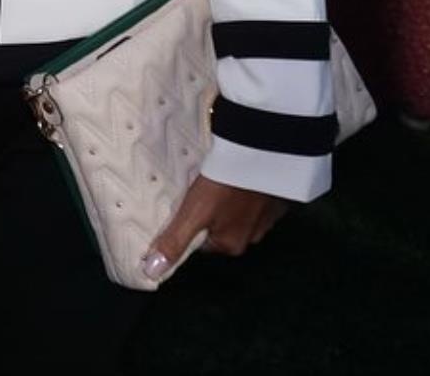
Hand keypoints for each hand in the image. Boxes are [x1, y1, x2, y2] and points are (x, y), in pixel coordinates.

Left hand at [142, 174, 287, 283]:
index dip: (191, 225)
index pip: (202, 243)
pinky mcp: (276, 201)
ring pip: (238, 216)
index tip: (187, 209)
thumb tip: (153, 271)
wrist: (256, 157)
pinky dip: (246, 194)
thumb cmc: (223, 186)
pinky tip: (238, 180)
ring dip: (229, 204)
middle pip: (221, 231)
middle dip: (210, 216)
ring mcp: (267, 219)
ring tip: (220, 184)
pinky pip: (255, 202)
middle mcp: (252, 238)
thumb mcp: (192, 214)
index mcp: (231, 246)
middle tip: (202, 193)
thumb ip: (174, 242)